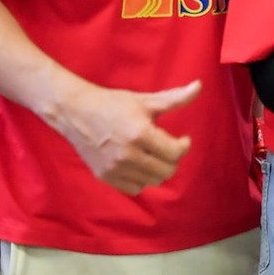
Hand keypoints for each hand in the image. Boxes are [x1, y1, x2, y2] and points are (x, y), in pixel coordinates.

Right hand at [51, 80, 198, 195]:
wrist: (74, 112)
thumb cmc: (112, 103)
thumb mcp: (145, 100)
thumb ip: (175, 98)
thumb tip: (199, 86)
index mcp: (140, 133)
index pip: (175, 153)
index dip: (184, 146)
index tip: (182, 139)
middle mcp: (128, 154)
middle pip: (167, 171)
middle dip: (173, 159)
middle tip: (167, 148)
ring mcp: (115, 168)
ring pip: (152, 181)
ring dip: (158, 169)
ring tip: (153, 155)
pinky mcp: (105, 176)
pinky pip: (134, 189)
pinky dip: (141, 180)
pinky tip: (139, 165)